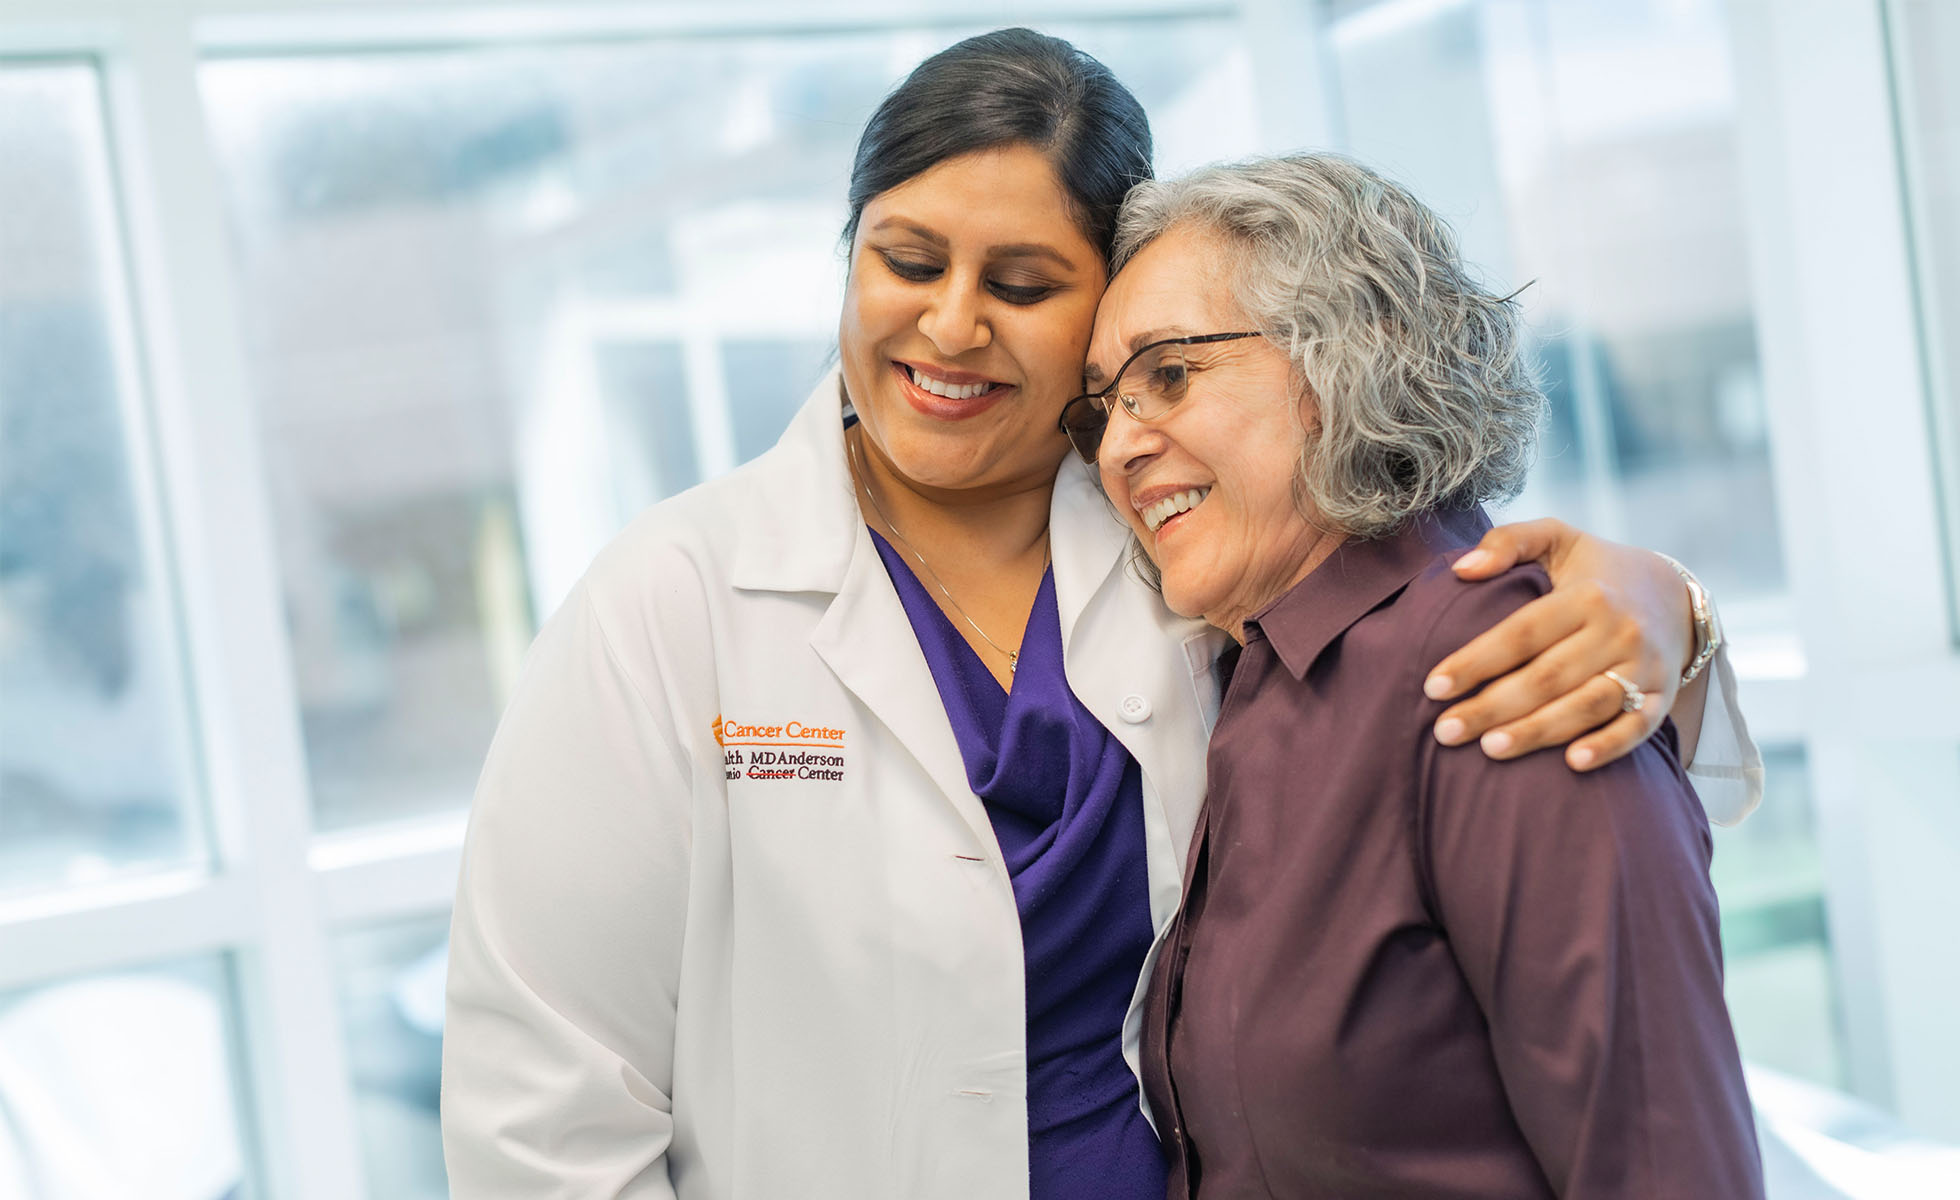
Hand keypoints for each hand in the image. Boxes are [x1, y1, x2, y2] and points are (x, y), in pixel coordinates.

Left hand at [1424, 518, 1692, 770]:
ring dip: (1538, 732)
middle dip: (1493, 707)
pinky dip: (1607, 746)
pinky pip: (1636, 728)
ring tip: (1490, 750)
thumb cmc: (1595, 570)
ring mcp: (1644, 667)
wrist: (1672, 595)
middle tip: (1445, 731)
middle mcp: (1618, 632)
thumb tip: (1461, 569)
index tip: (1433, 686)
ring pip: (1586, 706)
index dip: (1476, 661)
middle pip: (1548, 677)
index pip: (1522, 633)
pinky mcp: (1662, 698)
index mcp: (1587, 595)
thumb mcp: (1557, 538)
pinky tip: (1572, 764)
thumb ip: (1508, 542)